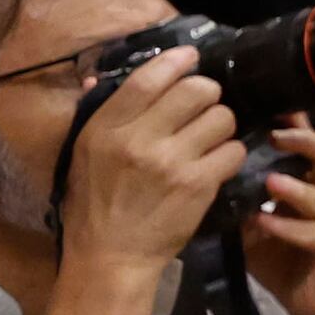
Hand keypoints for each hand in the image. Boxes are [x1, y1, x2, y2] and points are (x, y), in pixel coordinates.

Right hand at [60, 51, 247, 279]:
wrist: (110, 257)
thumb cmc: (93, 205)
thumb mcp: (81, 155)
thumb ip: (96, 113)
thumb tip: (97, 76)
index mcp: (106, 129)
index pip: (148, 78)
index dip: (176, 61)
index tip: (190, 57)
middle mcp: (139, 140)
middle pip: (197, 90)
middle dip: (207, 94)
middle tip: (202, 108)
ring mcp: (172, 162)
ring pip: (222, 117)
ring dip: (221, 125)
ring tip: (209, 138)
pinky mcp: (198, 185)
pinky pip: (233, 151)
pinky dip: (229, 154)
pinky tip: (215, 163)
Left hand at [239, 120, 314, 314]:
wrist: (310, 302)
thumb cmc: (282, 258)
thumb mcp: (255, 224)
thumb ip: (244, 199)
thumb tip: (213, 171)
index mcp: (313, 181)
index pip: (309, 143)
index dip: (296, 123)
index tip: (272, 106)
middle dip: (306, 141)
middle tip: (276, 135)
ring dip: (295, 189)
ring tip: (270, 183)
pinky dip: (289, 228)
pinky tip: (266, 225)